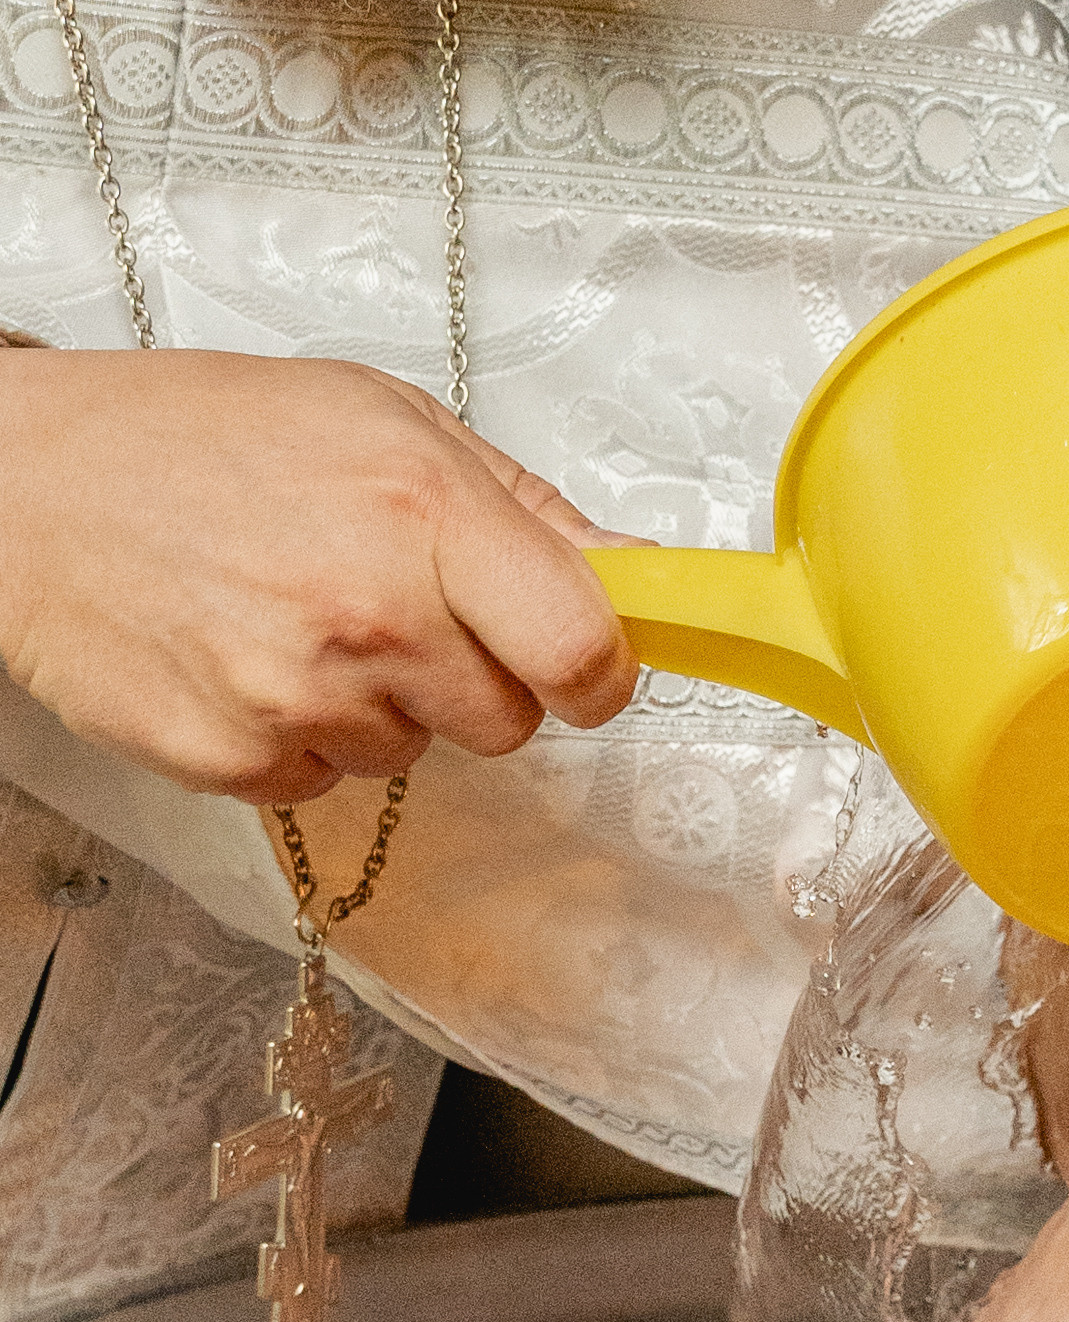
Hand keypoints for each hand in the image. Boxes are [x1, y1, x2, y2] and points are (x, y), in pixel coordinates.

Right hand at [0, 350, 639, 801]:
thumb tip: (633, 574)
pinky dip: (300, 734)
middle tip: (392, 606)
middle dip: (471, 678)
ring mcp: (299, 699)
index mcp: (419, 511)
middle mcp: (368, 613)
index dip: (596, 670)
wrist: (26, 489)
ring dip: (379, 703)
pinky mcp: (240, 762)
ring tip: (295, 614)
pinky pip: (327, 781)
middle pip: (507, 723)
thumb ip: (519, 509)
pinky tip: (246, 656)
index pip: (582, 650)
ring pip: (415, 754)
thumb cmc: (198, 440)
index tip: (581, 663)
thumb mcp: (380, 419)